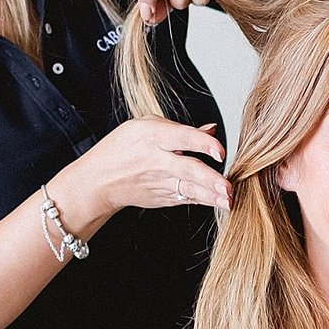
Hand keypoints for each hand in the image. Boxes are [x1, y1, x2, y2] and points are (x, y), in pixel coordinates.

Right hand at [60, 116, 230, 224]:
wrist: (99, 180)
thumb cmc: (122, 147)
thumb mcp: (146, 126)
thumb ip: (181, 130)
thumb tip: (211, 130)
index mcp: (152, 136)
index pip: (181, 138)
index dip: (201, 143)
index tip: (219, 150)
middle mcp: (157, 161)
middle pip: (187, 169)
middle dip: (209, 179)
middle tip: (228, 186)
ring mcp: (159, 183)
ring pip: (189, 189)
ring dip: (210, 196)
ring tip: (228, 200)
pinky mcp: (162, 198)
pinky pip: (186, 198)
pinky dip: (203, 200)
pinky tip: (219, 203)